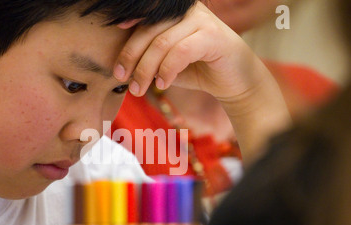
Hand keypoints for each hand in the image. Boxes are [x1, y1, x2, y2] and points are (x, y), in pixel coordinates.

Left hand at [114, 1, 269, 104]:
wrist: (235, 81)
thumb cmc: (198, 69)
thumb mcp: (167, 63)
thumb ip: (149, 58)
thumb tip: (120, 66)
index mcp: (174, 13)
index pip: (143, 23)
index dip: (126, 41)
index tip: (115, 64)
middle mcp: (187, 11)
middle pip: (149, 31)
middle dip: (132, 58)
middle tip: (122, 79)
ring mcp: (201, 20)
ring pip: (162, 43)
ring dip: (146, 69)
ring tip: (139, 89)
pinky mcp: (212, 36)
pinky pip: (180, 52)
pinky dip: (167, 70)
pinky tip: (162, 84)